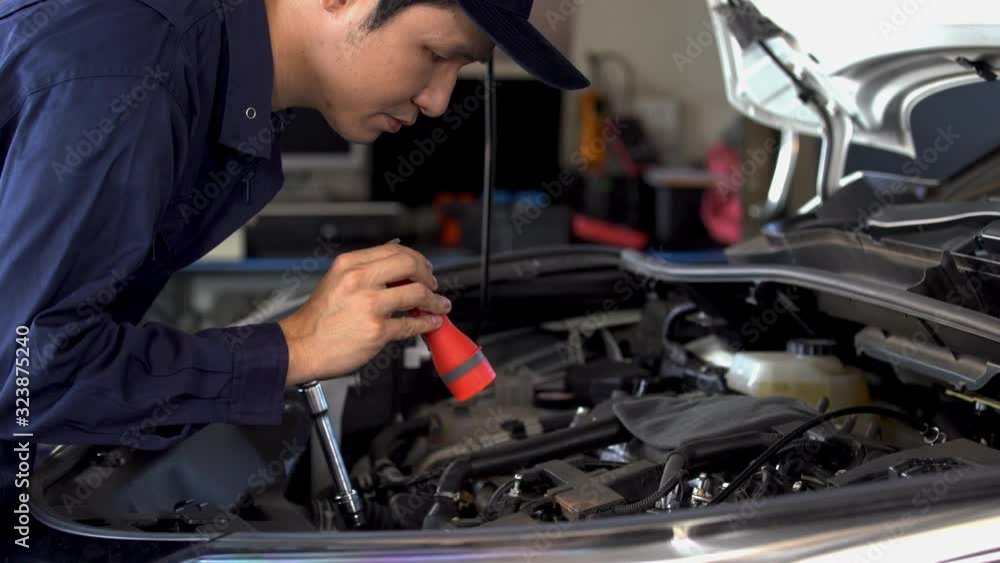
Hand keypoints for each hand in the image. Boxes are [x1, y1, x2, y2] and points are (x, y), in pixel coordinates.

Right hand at [278, 242, 451, 386]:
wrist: (299, 347)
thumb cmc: (316, 320)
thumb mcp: (335, 281)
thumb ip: (364, 273)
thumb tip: (397, 272)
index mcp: (350, 265)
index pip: (394, 251)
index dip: (416, 259)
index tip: (424, 267)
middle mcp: (360, 280)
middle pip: (410, 266)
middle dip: (428, 275)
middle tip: (433, 284)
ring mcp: (370, 305)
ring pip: (417, 294)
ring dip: (435, 300)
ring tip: (440, 305)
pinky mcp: (377, 331)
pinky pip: (411, 324)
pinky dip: (427, 323)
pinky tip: (431, 323)